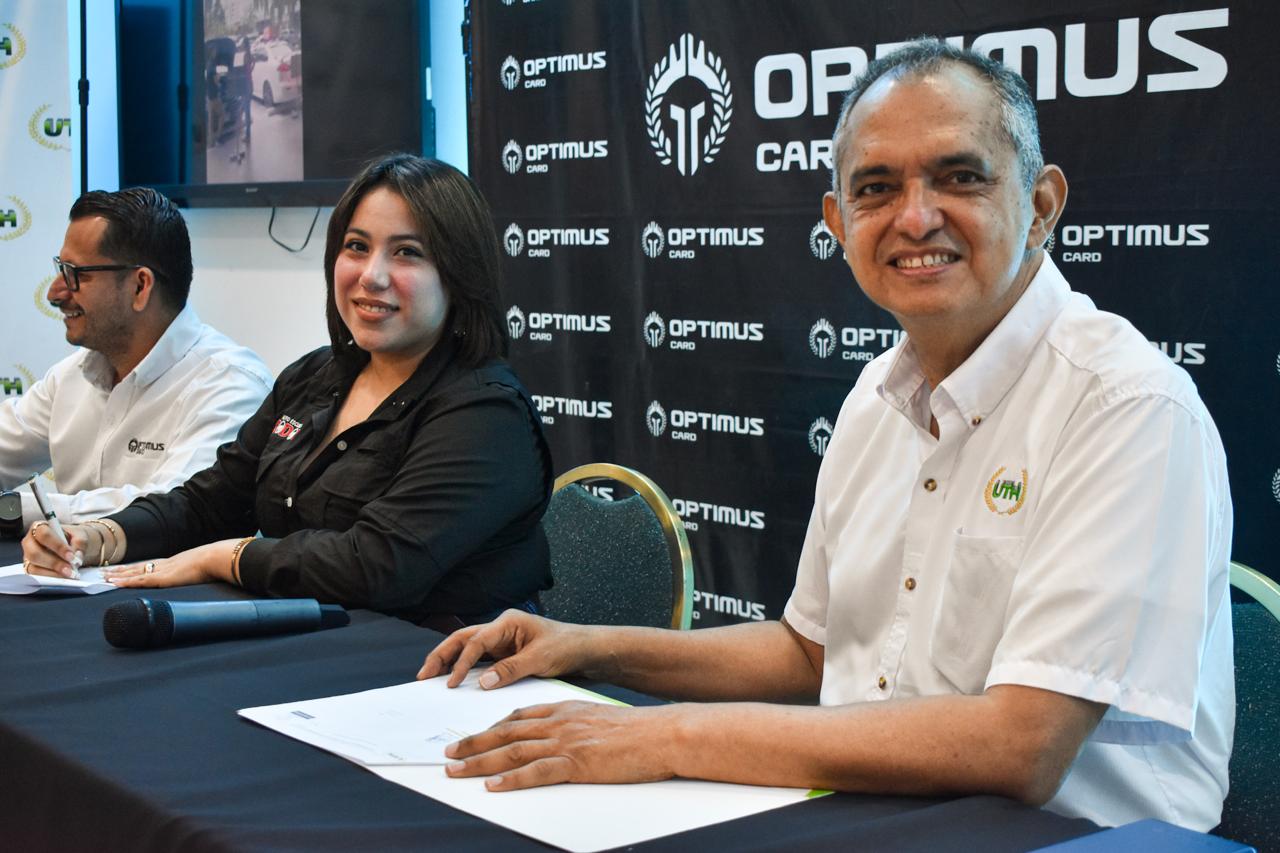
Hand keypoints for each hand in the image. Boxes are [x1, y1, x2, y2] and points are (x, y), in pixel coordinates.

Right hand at [21, 521, 89, 577]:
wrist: (72, 546)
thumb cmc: (72, 538)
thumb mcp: (79, 535)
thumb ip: (80, 543)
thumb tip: (77, 557)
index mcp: (40, 528)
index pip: (44, 535)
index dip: (57, 546)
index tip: (71, 556)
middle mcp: (30, 541)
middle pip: (35, 553)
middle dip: (54, 563)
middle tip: (71, 569)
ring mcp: (28, 556)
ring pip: (34, 566)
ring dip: (53, 573)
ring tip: (70, 575)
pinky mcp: (30, 568)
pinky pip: (36, 575)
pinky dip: (51, 578)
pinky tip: (63, 578)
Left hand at [103, 539, 238, 587]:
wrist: (216, 558)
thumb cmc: (214, 563)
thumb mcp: (204, 568)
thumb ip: (199, 571)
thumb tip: (203, 575)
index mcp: (174, 563)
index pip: (150, 565)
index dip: (136, 567)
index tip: (124, 568)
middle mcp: (165, 565)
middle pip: (139, 567)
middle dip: (122, 570)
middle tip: (105, 572)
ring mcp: (163, 571)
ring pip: (135, 573)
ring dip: (119, 576)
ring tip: (104, 578)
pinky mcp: (163, 578)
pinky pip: (140, 580)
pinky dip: (127, 582)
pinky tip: (116, 584)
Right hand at [417, 610, 593, 688]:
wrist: (583, 649)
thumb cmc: (566, 646)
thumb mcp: (540, 659)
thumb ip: (511, 670)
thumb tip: (482, 682)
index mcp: (508, 622)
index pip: (476, 641)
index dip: (461, 662)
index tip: (451, 682)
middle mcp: (500, 628)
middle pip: (462, 639)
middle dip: (442, 655)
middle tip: (423, 675)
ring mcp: (501, 640)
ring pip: (467, 648)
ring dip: (448, 661)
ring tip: (429, 677)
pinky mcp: (503, 653)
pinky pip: (478, 660)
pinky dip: (464, 668)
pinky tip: (452, 680)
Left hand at [443, 700, 677, 790]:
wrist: (660, 733)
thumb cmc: (636, 730)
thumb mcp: (598, 718)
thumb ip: (574, 724)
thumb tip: (561, 737)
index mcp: (564, 710)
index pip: (518, 718)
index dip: (491, 728)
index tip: (473, 736)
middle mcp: (559, 723)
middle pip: (506, 733)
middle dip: (473, 743)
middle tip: (449, 753)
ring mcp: (566, 743)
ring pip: (512, 752)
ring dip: (479, 762)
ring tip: (456, 771)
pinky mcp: (576, 764)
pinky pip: (536, 773)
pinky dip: (511, 780)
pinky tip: (492, 786)